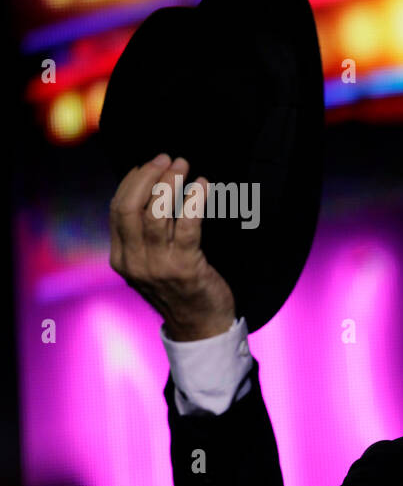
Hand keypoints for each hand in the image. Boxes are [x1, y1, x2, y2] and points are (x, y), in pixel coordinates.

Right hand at [109, 153, 235, 340]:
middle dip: (148, 177)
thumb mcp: (152, 263)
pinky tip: (202, 186)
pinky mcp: (184, 268)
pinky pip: (186, 225)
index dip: (132, 182)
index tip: (150, 163)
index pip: (117, 210)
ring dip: (170, 184)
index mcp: (121, 258)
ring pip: (155, 213)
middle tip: (168, 159)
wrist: (202, 327)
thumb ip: (145, 236)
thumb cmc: (182, 288)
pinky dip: (194, 201)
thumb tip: (152, 190)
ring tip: (184, 166)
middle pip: (129, 208)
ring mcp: (157, 267)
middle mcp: (133, 262)